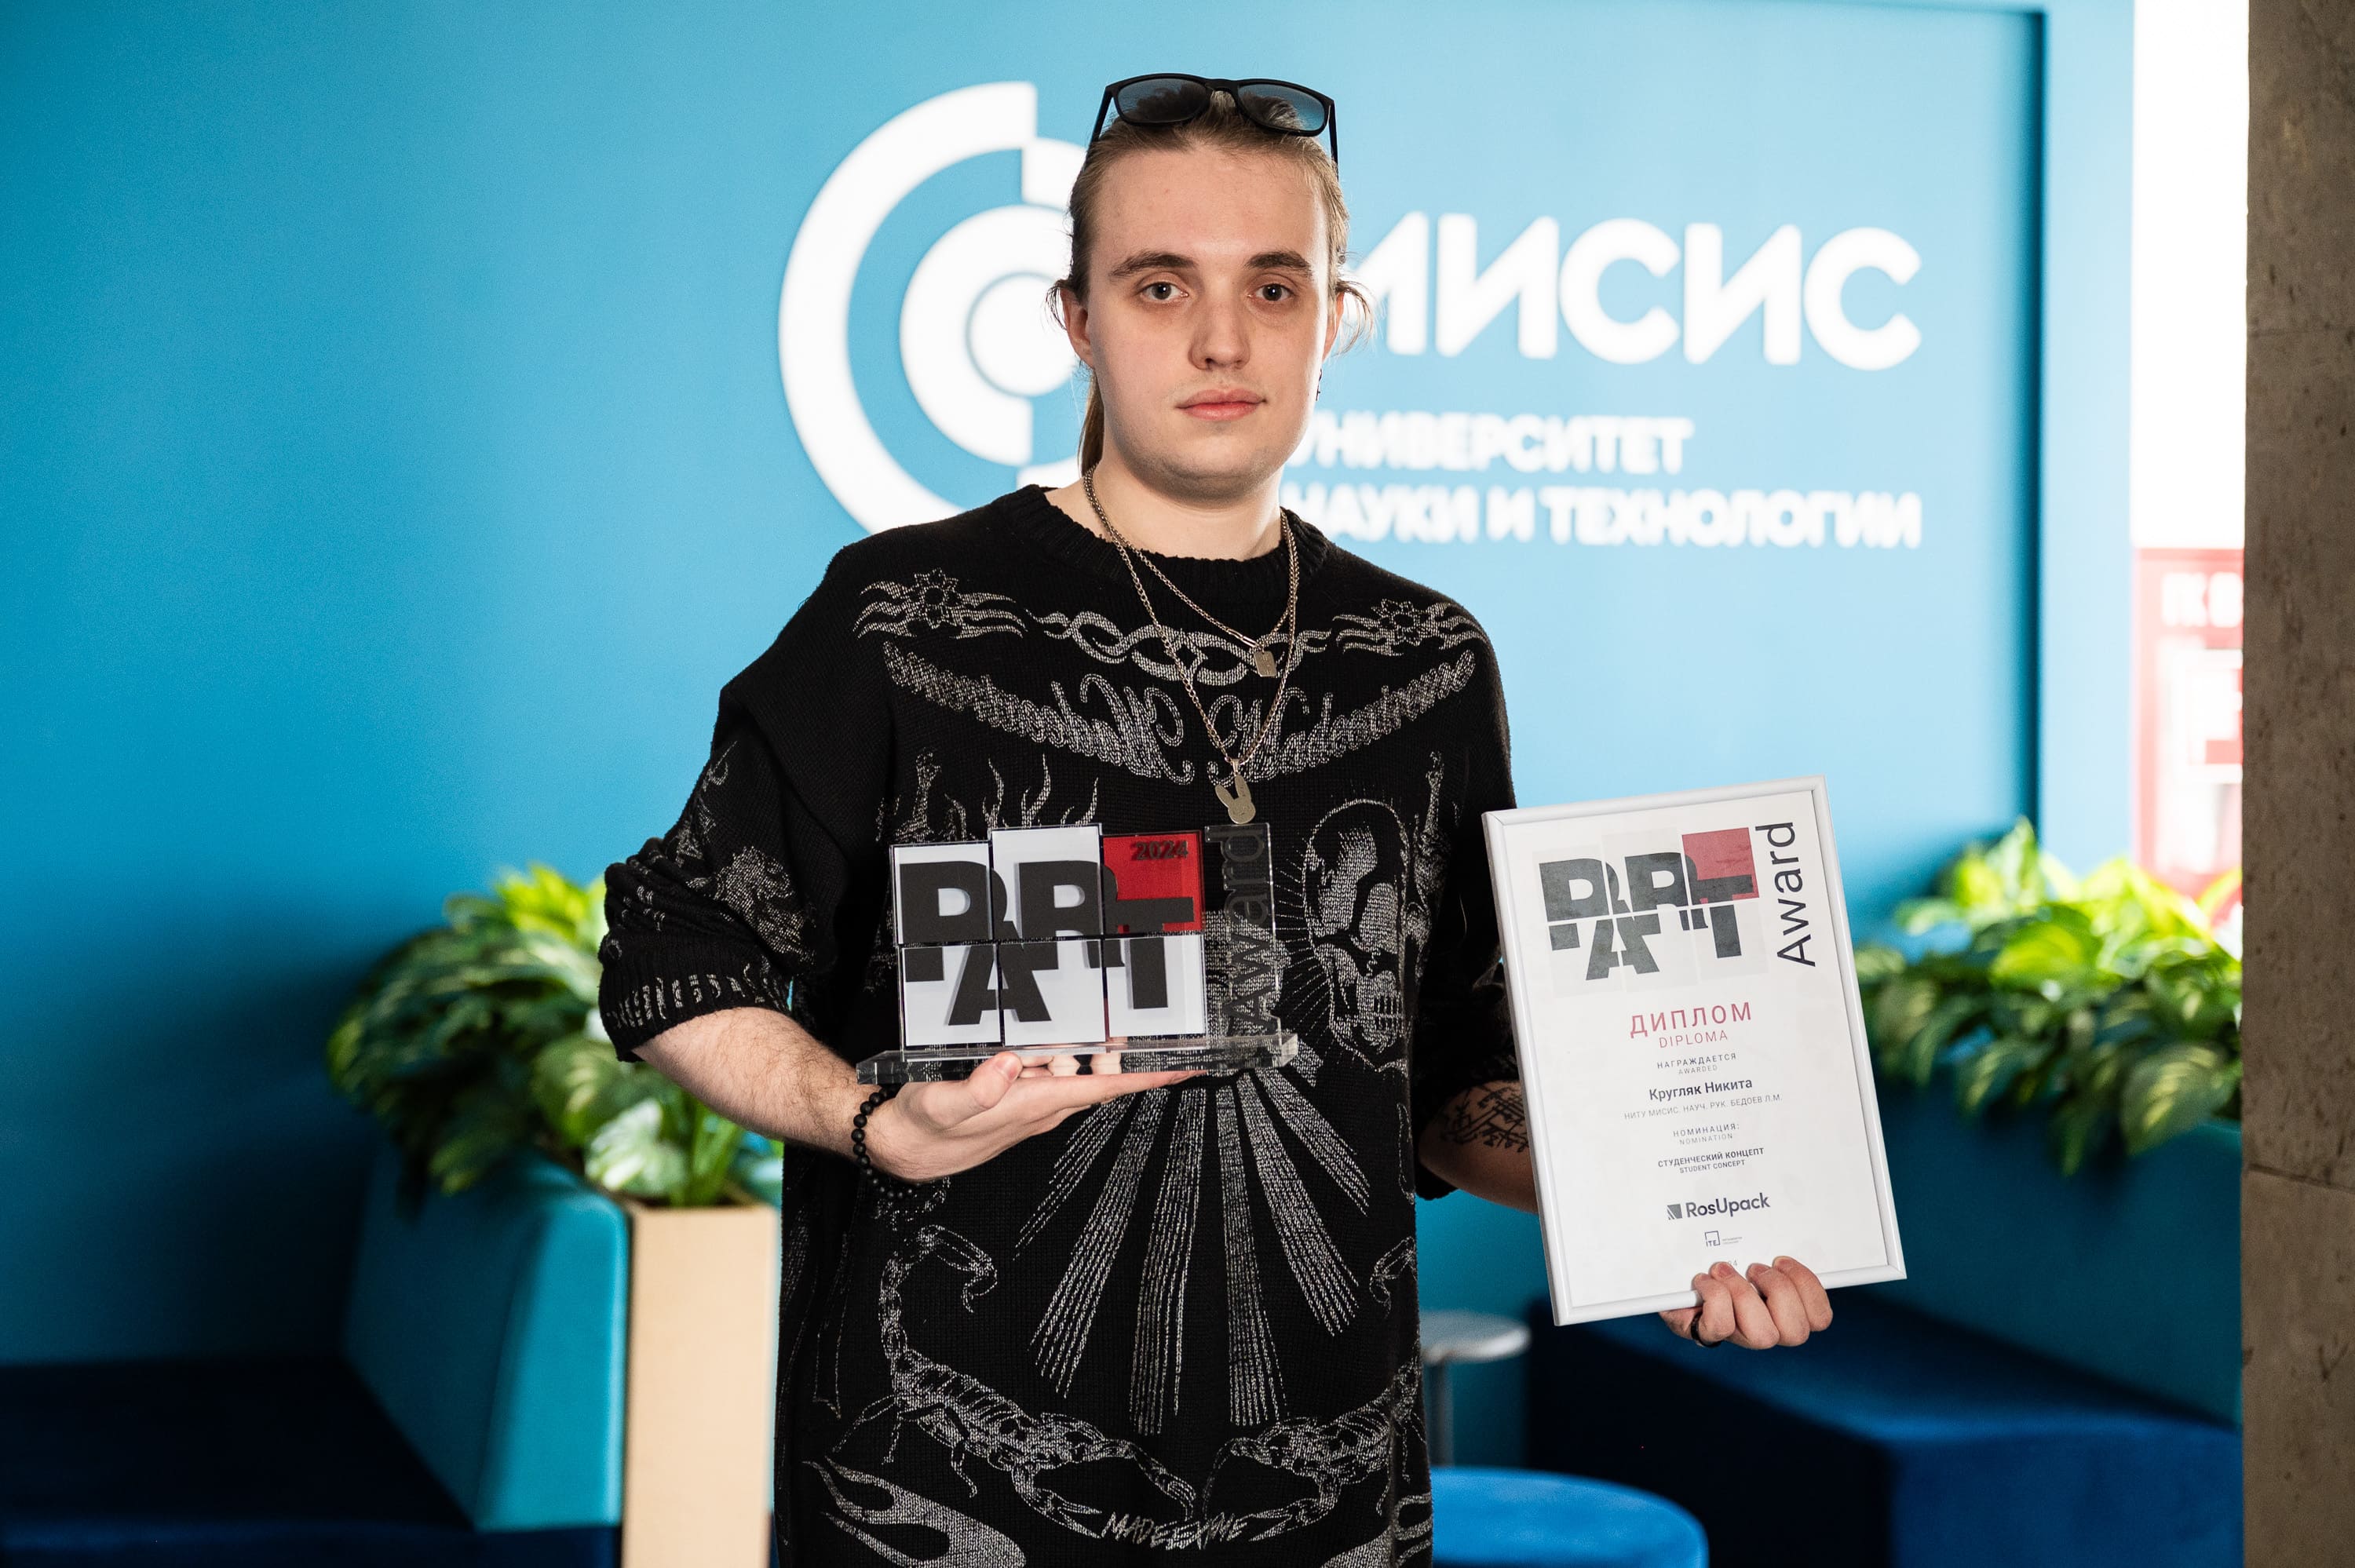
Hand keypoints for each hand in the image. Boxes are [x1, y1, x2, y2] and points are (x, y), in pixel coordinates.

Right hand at [865, 1043, 1192, 1181]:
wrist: (902, 1148)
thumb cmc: (923, 1131)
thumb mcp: (943, 1105)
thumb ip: (977, 1087)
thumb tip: (1012, 1063)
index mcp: (1034, 1105)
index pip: (1103, 1089)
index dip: (1146, 1077)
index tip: (1182, 1067)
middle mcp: (1041, 1105)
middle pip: (1097, 1073)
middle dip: (1117, 1047)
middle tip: (1130, 1017)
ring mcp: (1030, 1101)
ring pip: (1073, 1068)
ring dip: (1082, 1045)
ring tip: (1084, 1015)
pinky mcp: (1015, 1095)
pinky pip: (1049, 1069)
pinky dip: (1054, 1049)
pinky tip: (1041, 1035)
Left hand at [1658, 1257, 1833, 1348]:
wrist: (1671, 1276)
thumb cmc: (1713, 1257)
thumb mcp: (1745, 1246)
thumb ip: (1766, 1240)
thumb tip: (1781, 1212)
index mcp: (1783, 1307)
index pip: (1819, 1318)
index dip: (1809, 1289)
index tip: (1781, 1258)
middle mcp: (1765, 1327)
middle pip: (1797, 1332)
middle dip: (1779, 1292)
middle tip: (1754, 1267)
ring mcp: (1737, 1335)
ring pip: (1763, 1336)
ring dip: (1744, 1295)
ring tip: (1725, 1271)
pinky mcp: (1706, 1333)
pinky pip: (1720, 1327)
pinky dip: (1713, 1297)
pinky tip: (1703, 1280)